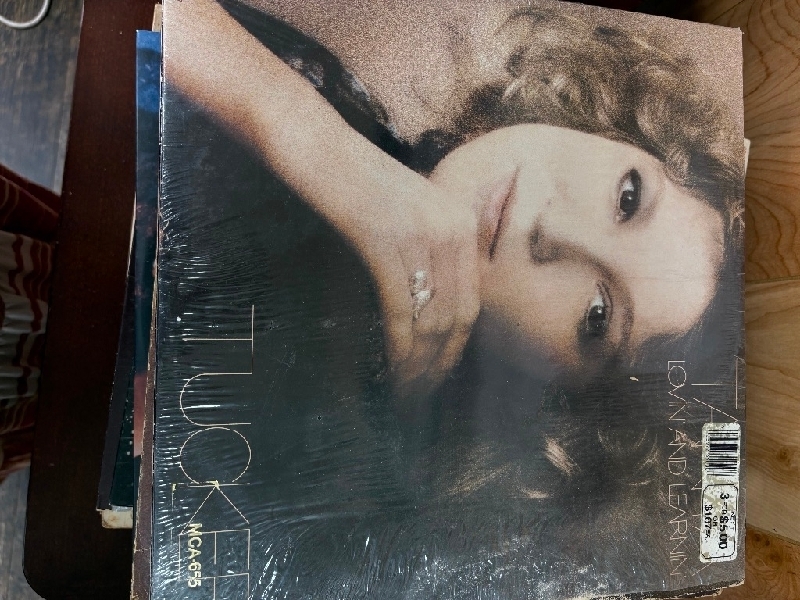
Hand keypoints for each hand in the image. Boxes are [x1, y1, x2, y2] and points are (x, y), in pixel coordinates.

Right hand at [349, 189, 479, 400]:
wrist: (319, 148)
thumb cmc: (356, 182)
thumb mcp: (407, 213)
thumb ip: (427, 251)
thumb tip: (424, 309)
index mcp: (462, 224)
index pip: (471, 302)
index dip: (456, 348)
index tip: (439, 375)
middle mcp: (452, 231)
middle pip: (457, 317)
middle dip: (440, 365)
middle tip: (421, 396)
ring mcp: (421, 236)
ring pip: (430, 319)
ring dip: (419, 365)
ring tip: (405, 394)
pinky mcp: (386, 243)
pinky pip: (400, 309)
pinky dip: (398, 346)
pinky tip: (392, 369)